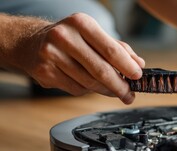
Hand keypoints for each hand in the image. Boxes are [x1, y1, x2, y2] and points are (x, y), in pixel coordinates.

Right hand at [18, 13, 144, 103]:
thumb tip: (138, 64)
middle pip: (101, 70)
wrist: (30, 42)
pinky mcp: (45, 72)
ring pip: (89, 83)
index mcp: (82, 23)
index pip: (111, 49)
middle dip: (119, 86)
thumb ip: (118, 48)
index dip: (127, 66)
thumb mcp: (94, 35)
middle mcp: (65, 36)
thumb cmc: (70, 38)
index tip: (138, 76)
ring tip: (115, 92)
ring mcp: (52, 55)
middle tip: (129, 94)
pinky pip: (76, 89)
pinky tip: (90, 85)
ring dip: (106, 91)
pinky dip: (88, 91)